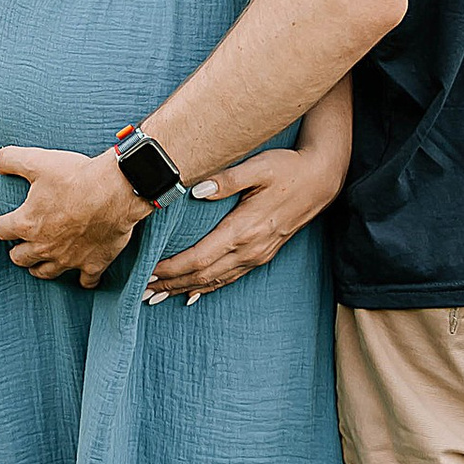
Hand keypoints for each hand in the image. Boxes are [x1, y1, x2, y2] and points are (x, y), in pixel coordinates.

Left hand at [0, 144, 150, 286]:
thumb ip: (10, 160)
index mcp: (28, 224)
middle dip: (17, 249)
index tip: (1, 221)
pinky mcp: (93, 264)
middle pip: (19, 258)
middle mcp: (45, 247)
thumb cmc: (76, 176)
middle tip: (21, 241)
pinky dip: (82, 279)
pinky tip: (82, 275)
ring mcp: (69, 259)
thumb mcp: (37, 161)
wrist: (116, 189)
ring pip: (46, 272)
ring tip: (40, 260)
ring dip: (40, 266)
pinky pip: (85, 282)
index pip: (0, 230)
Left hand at [143, 139, 348, 301]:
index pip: (200, 257)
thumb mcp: (258, 167)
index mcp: (244, 229)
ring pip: (215, 280)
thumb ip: (227, 179)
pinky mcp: (262, 254)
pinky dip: (209, 288)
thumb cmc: (287, 168)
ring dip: (185, 289)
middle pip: (203, 274)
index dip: (172, 268)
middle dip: (171, 284)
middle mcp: (250, 248)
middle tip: (142, 291)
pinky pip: (231, 278)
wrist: (321, 179)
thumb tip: (197, 190)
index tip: (148, 272)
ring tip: (158, 296)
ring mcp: (257, 254)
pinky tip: (193, 295)